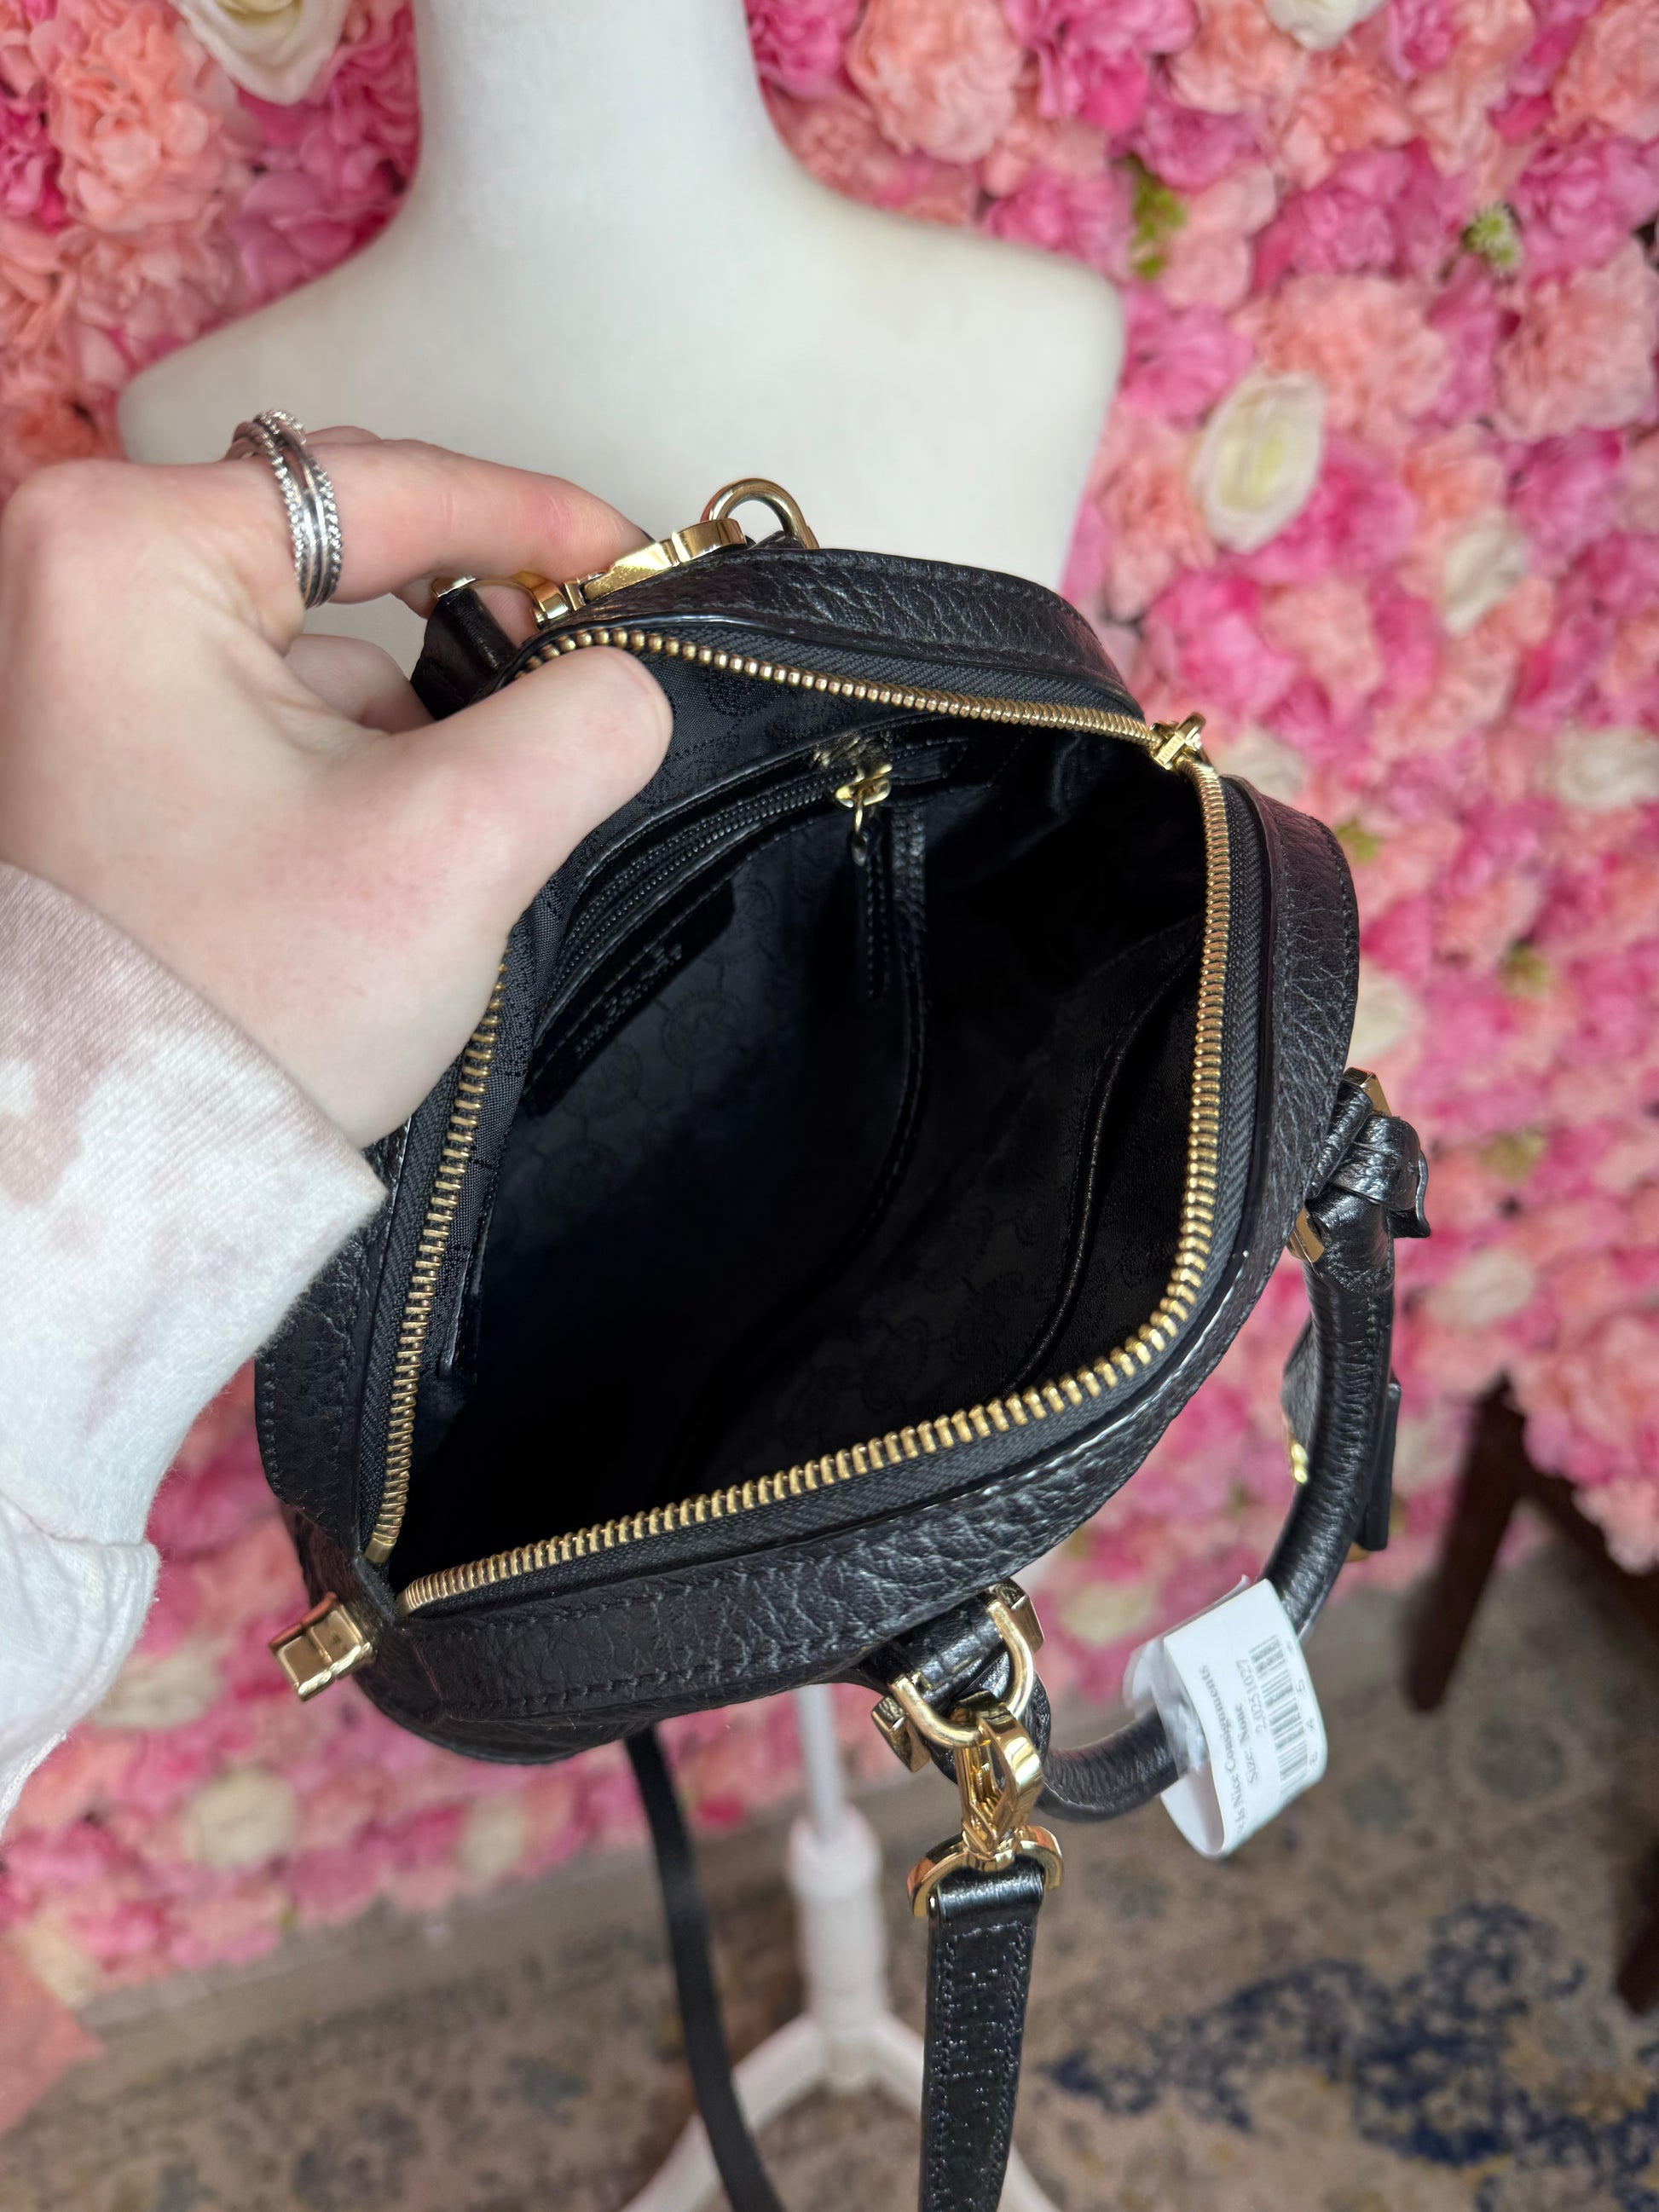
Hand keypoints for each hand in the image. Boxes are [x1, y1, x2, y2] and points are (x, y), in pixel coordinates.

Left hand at [0, 434, 669, 1142]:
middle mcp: (66, 575)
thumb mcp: (455, 847)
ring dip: (395, 735)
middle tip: (549, 718)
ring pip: (311, 648)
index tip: (636, 560)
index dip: (535, 518)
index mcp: (124, 553)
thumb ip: (581, 725)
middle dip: (456, 652)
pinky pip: (260, 706)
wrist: (109, 1162)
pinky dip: (337, 769)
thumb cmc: (236, 1005)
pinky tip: (346, 871)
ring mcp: (66, 659)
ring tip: (402, 862)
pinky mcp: (88, 737)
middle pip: (343, 559)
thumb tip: (625, 677)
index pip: (382, 486)